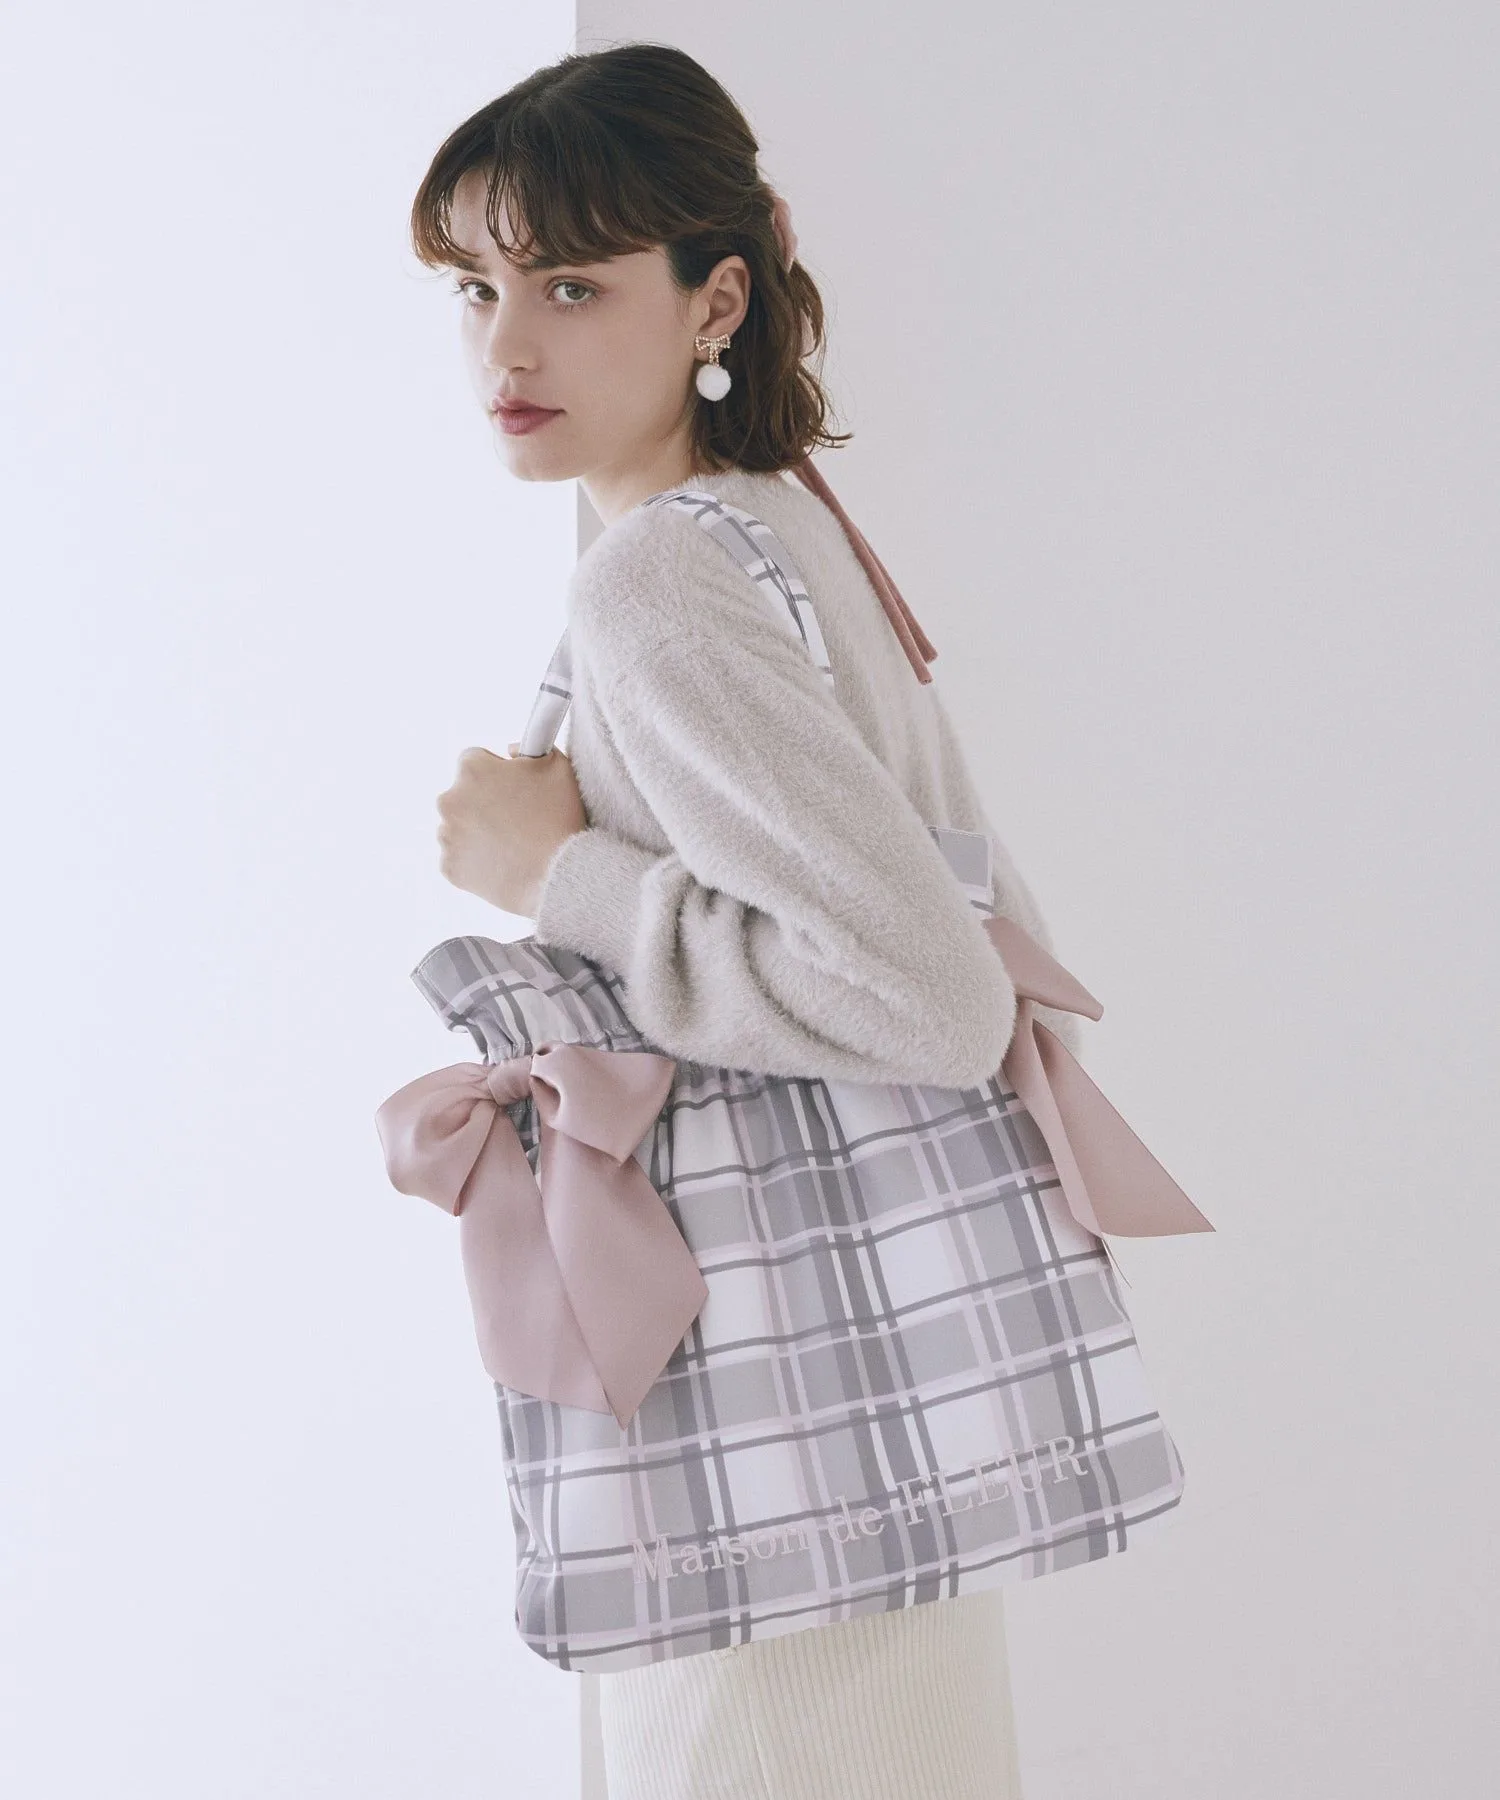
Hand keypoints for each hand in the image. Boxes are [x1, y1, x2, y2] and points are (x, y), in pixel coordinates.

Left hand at [436, 742, 586, 918]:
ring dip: (477, 830)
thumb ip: (532, 746)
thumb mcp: (557, 767)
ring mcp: (447, 836)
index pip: (474, 760)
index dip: (496, 773)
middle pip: (462, 794)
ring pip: (458, 826)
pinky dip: (475, 859)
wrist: (556, 877)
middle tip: (516, 819)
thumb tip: (510, 752)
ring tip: (512, 843)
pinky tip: (502, 861)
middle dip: (483, 802)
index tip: (513, 788)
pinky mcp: (449, 867)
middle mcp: (450, 799)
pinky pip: (459, 858)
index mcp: (473, 770)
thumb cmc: (559, 819)